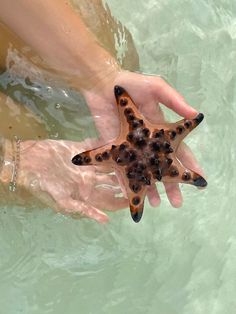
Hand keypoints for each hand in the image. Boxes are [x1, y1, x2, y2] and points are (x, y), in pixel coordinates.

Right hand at [17, 139, 126, 221]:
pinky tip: (116, 141)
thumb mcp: (63, 202)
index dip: (122, 201)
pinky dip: (104, 145)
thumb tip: (106, 220)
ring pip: (107, 165)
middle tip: (142, 178)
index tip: (136, 199)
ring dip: (119, 163)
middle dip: (125, 181)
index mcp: (86, 193)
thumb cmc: (45, 185)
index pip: (109, 199)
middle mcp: (89, 179)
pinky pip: (95, 147)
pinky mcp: (80, 150)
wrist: (30, 163)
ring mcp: (86, 165)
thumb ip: (84, 210)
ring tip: (135, 160)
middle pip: (111, 182)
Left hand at [82, 70, 204, 207]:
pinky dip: (125, 182)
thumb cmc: (131, 83)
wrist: (101, 85)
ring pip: (142, 172)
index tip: (198, 179)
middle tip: (177, 202)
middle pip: (161, 166)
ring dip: (149, 188)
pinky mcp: (114, 149)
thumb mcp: (157, 87)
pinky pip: (119, 169)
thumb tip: (195, 114)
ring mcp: (130, 147)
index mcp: (159, 129)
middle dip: (170, 184)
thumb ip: (174, 100)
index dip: (188, 163)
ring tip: (156, 204)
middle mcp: (147, 142)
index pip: (177, 149)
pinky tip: (132, 195)